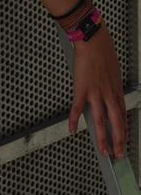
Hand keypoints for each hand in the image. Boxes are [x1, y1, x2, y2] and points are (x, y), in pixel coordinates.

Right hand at [70, 25, 126, 158]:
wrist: (92, 39)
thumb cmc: (102, 49)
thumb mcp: (112, 68)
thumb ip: (110, 80)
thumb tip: (107, 84)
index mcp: (116, 89)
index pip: (122, 115)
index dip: (123, 131)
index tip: (123, 141)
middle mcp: (109, 94)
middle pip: (117, 123)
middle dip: (118, 142)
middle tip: (117, 155)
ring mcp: (96, 93)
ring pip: (102, 121)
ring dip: (103, 138)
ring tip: (103, 151)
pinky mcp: (82, 88)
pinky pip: (77, 108)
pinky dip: (73, 119)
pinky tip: (72, 129)